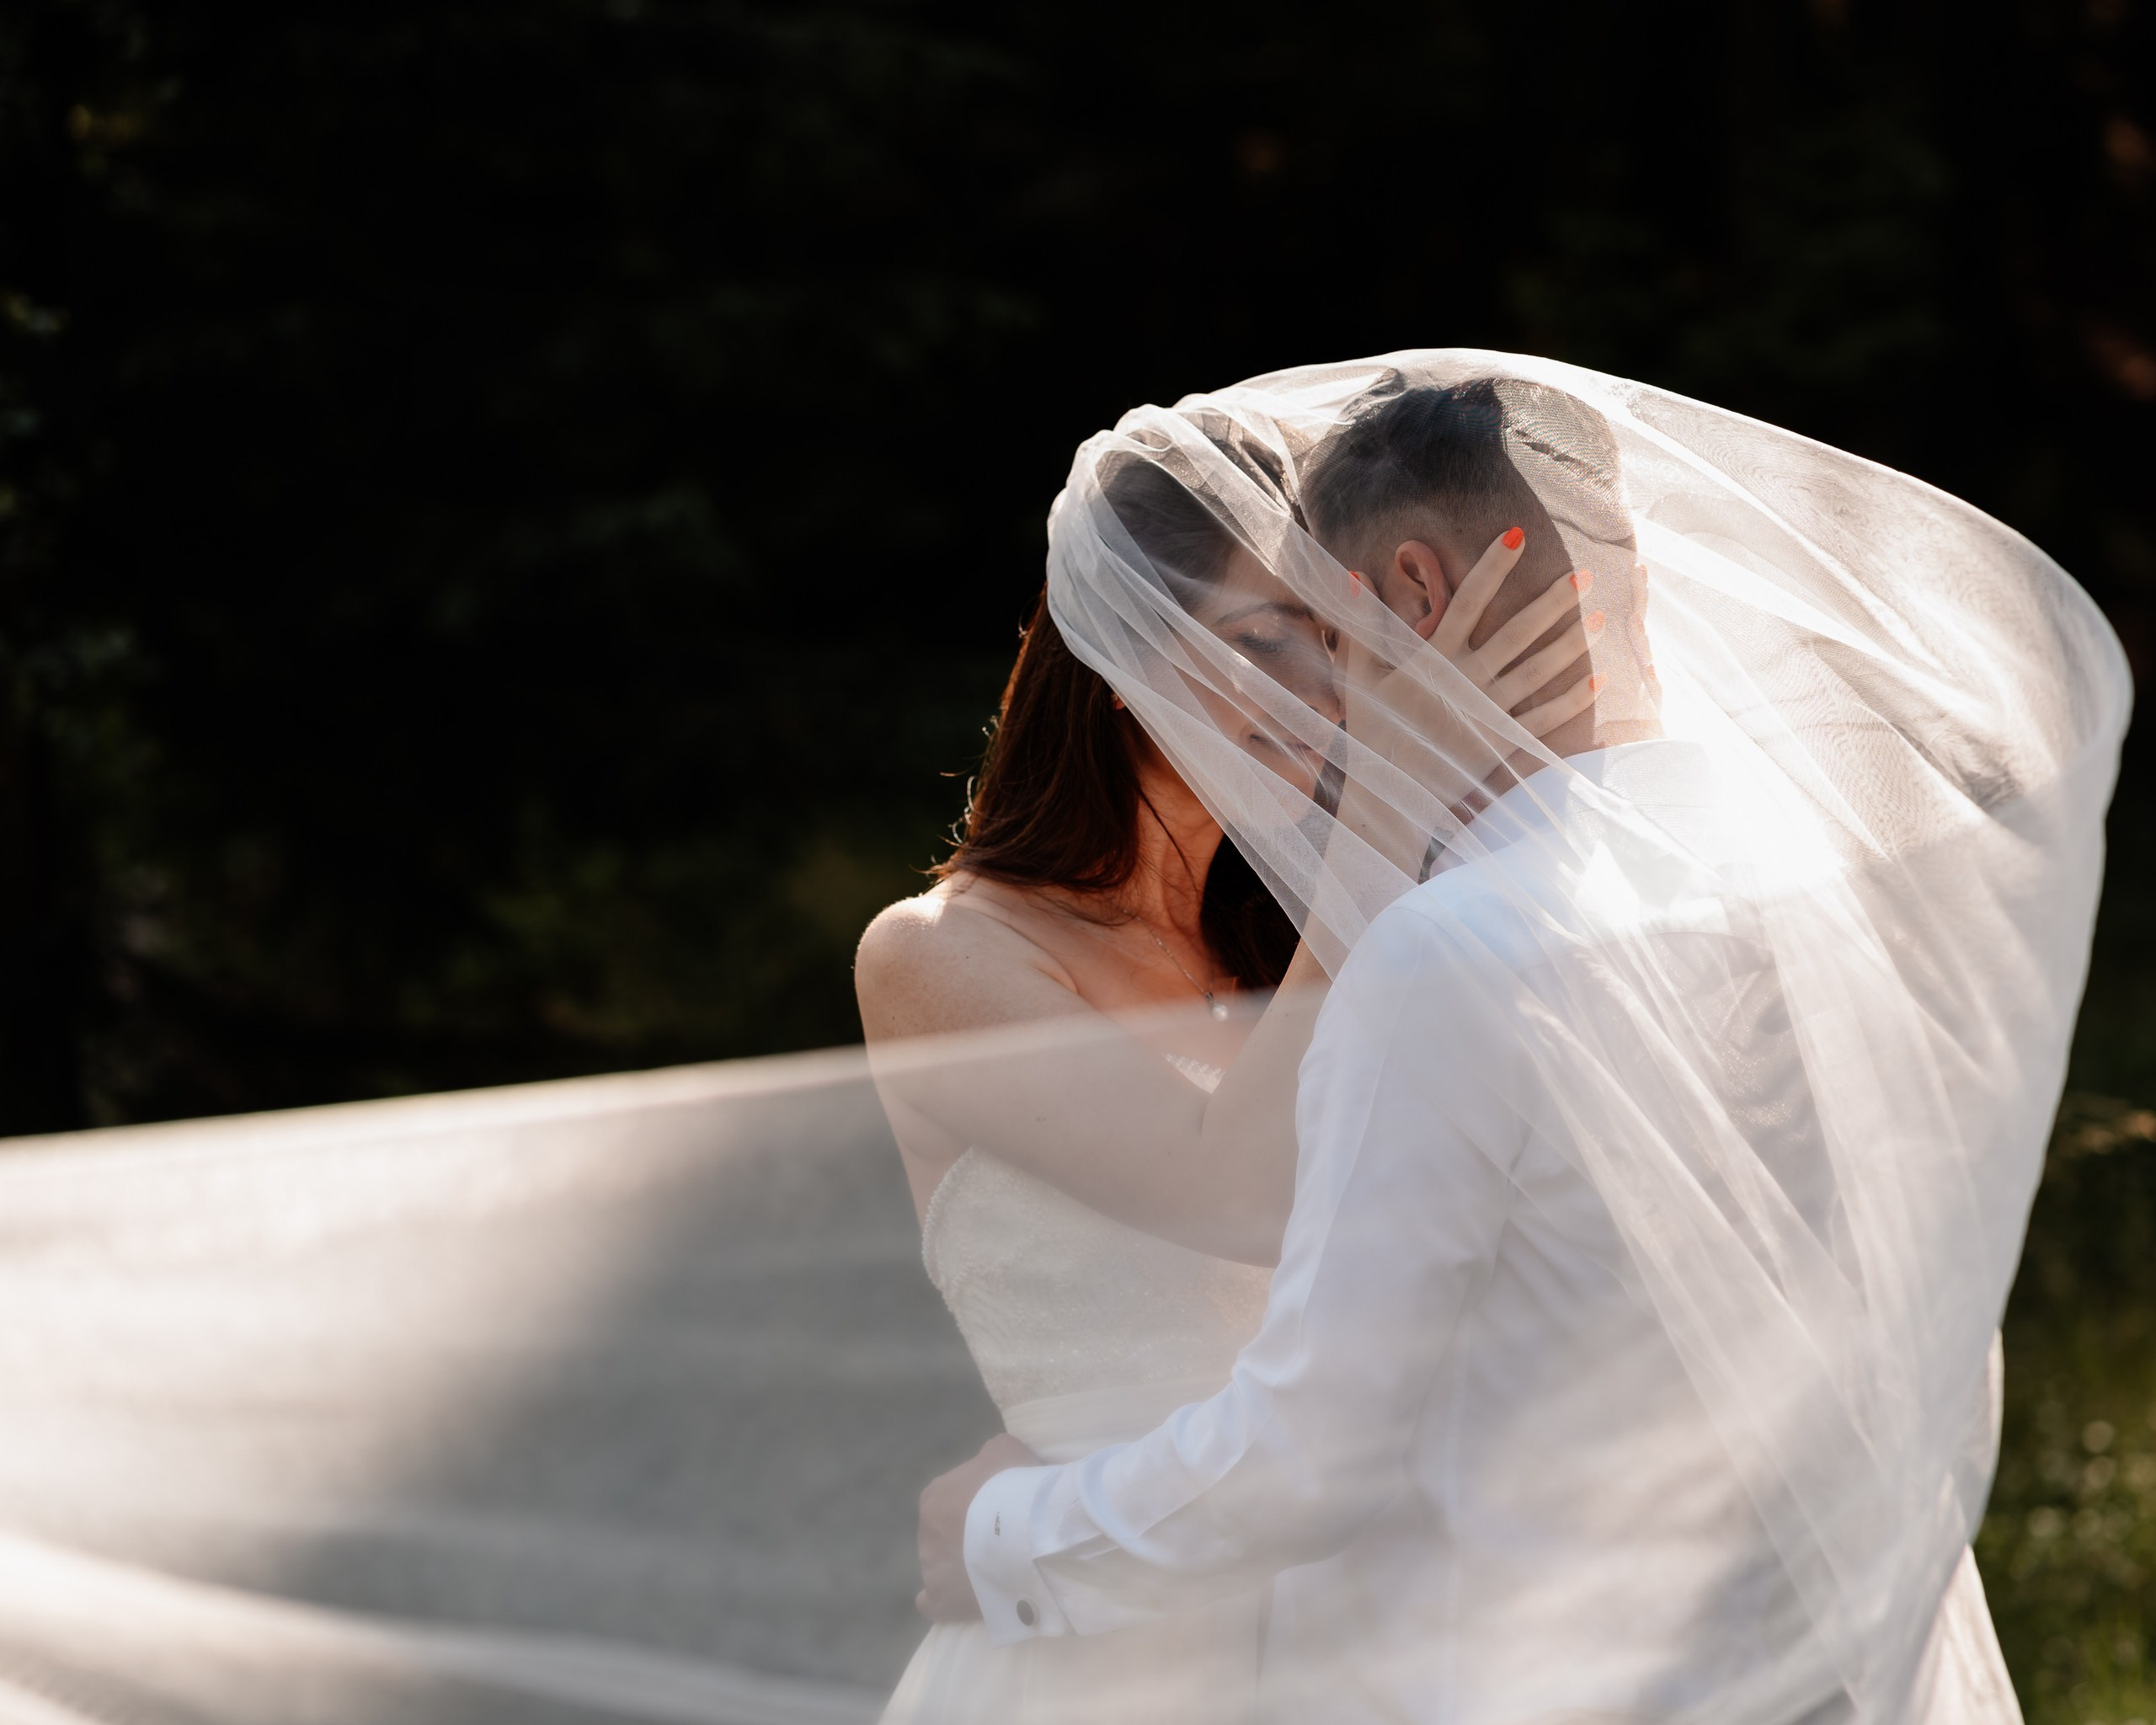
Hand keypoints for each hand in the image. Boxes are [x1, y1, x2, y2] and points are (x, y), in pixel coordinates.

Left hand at [916, 1432, 1040, 1620]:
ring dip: (961, 1569)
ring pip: (943, 1568)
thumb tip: (990, 1463)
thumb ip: (991, 1455)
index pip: (949, 1499)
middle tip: (1001, 1542)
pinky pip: (933, 1603)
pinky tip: (964, 1600)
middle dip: (967, 1539)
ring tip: (995, 1572)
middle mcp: (925, 1531)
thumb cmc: (1012, 1486)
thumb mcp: (1005, 1451)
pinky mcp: (941, 1600)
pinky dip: (945, 1602)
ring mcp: (930, 1567)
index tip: (1000, 1511)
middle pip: (945, 1534)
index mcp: (935, 1495)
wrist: (1022, 1532)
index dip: (975, 1506)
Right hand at [1336, 528, 1600, 864]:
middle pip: (1517, 633)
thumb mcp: (1358, 676)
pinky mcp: (1500, 742)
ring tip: (1600, 619)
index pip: (1467, 601)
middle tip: (1584, 575)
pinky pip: (1543, 720)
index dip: (1491, 567)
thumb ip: (1362, 626)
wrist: (1387, 797)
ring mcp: (1488, 712)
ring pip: (1538, 672)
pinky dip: (1571, 702)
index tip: (1515, 534)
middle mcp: (1468, 680)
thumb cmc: (1372, 734)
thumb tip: (1355, 575)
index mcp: (1435, 659)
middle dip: (1552, 603)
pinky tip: (1597, 681)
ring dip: (1571, 645)